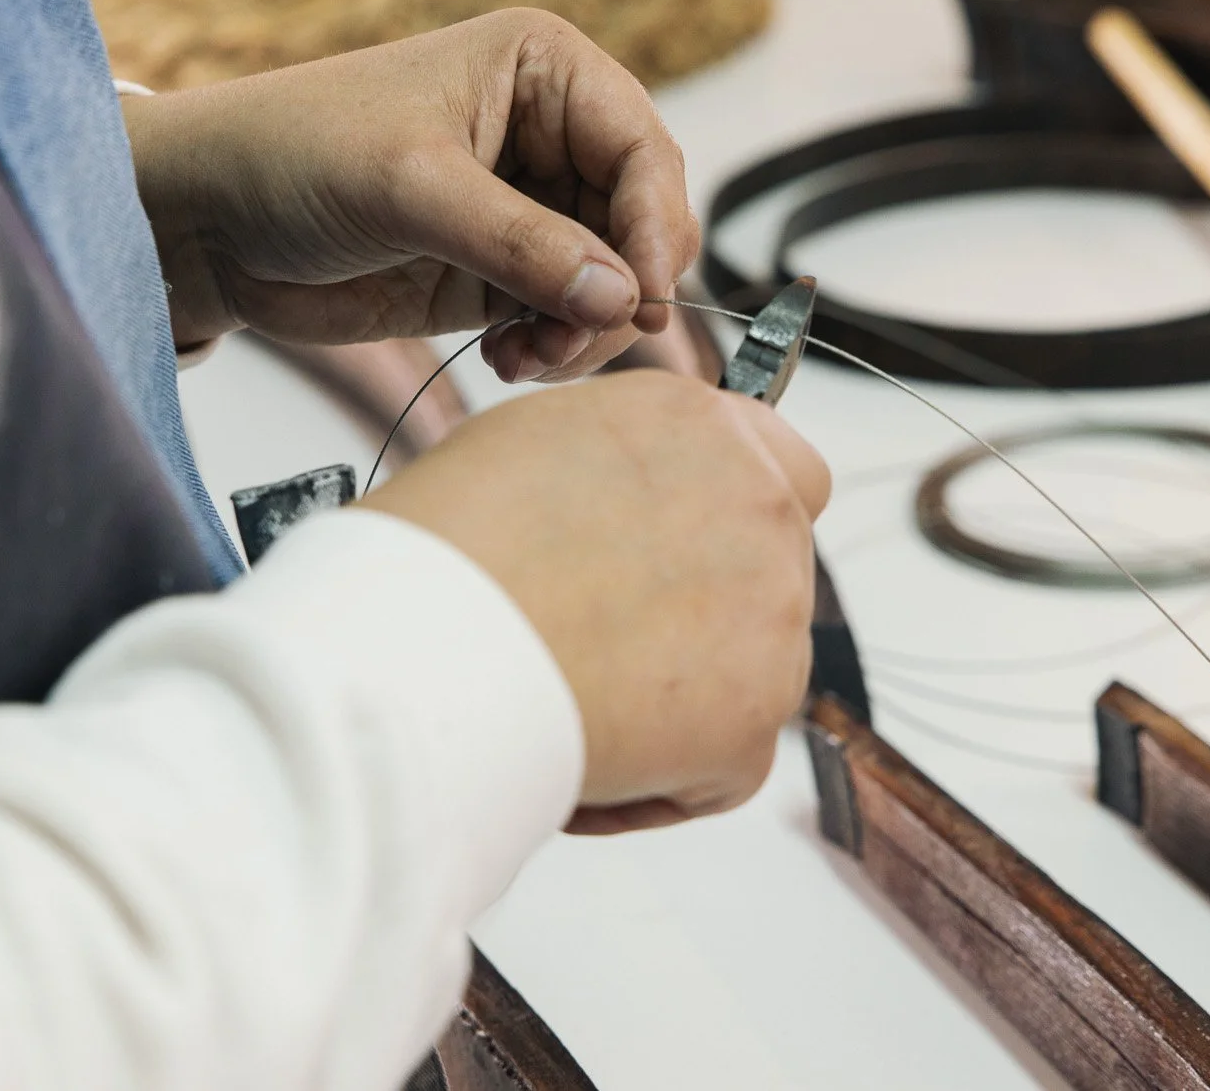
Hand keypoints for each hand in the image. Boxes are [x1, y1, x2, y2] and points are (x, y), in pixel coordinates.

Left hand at [123, 9, 698, 382]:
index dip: (657, 226)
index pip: (643, 148)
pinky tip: (508, 362)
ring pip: (613, 283)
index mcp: (543, 70)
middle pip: (643, 224)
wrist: (209, 219)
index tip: (645, 298)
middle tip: (572, 340)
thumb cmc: (292, 154)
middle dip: (620, 291)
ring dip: (586, 331)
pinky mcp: (502, 273)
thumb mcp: (409, 186)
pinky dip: (554, 349)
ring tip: (525, 359)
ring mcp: (530, 210)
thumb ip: (519, 241)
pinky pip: (567, 319)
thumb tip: (622, 296)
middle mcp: (551, 135)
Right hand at [361, 371, 831, 833]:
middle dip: (704, 612)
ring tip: (564, 700)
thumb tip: (622, 511)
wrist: (428, 641)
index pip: (780, 462)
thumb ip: (616, 470)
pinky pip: (720, 771)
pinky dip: (654, 784)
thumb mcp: (534, 447)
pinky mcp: (752, 724)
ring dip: (676, 698)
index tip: (683, 556)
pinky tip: (578, 766)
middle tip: (608, 642)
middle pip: (768, 572)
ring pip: (748, 672)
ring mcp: (772, 616)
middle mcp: (759, 505)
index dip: (729, 518)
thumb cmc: (446, 544)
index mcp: (701, 426)